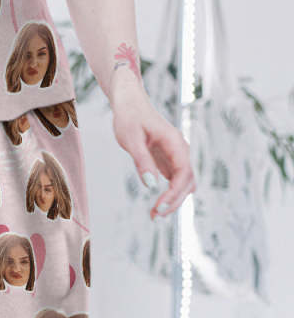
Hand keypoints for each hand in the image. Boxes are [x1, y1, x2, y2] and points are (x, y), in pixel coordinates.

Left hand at [110, 77, 196, 219]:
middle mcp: (180, 149)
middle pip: (187, 182)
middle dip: (174, 201)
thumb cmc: (129, 117)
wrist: (129, 102)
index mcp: (175, 142)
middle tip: (155, 215)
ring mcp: (175, 155)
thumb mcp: (131, 139)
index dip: (174, 193)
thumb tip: (152, 186)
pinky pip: (175, 180)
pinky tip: (158, 203)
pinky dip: (169, 193)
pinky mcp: (168, 159)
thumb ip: (142, 161)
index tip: (159, 206)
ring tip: (155, 213)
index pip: (184, 174)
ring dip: (173, 199)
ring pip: (183, 183)